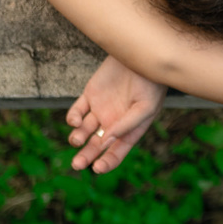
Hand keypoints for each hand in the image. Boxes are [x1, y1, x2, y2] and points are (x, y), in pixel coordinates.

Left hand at [66, 55, 167, 173]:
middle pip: (96, 145)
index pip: (117, 152)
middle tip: (77, 164)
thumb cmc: (151, 83)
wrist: (141, 56)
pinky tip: (75, 121)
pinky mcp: (90, 95)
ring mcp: (101, 109)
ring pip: (83, 131)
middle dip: (86, 156)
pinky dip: (72, 118)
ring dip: (77, 139)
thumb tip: (105, 142)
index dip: (107, 162)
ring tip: (76, 139)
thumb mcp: (146, 107)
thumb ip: (126, 126)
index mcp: (129, 129)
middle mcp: (114, 122)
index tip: (97, 168)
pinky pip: (76, 111)